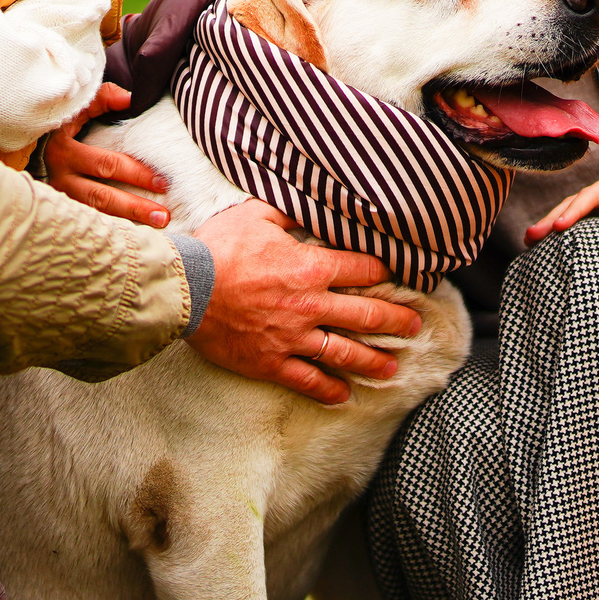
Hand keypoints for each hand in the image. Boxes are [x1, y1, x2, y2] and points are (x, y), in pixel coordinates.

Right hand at [42, 85, 168, 227]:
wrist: (35, 144)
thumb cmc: (64, 122)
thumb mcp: (80, 105)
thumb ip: (105, 97)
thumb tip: (131, 99)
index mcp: (64, 150)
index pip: (105, 165)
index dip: (135, 173)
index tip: (162, 182)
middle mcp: (59, 179)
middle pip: (101, 197)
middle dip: (135, 207)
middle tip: (164, 215)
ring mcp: (59, 199)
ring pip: (95, 215)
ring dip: (127, 223)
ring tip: (157, 227)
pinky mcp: (60, 213)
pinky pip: (88, 225)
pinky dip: (111, 231)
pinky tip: (134, 237)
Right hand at [189, 200, 423, 405]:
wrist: (183, 289)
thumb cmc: (217, 248)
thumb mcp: (255, 215)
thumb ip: (288, 212)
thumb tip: (308, 204)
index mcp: (311, 268)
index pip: (363, 269)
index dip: (385, 271)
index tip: (399, 276)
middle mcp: (310, 305)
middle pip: (367, 315)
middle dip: (396, 321)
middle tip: (415, 327)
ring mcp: (292, 338)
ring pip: (344, 353)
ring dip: (373, 361)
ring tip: (392, 368)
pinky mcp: (271, 362)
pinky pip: (307, 380)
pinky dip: (328, 390)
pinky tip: (344, 395)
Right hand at [523, 165, 598, 244]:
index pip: (591, 195)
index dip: (573, 211)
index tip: (558, 227)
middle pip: (574, 203)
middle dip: (552, 218)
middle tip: (531, 236)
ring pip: (574, 214)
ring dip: (554, 226)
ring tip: (530, 243)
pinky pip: (585, 225)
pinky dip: (568, 234)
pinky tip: (554, 247)